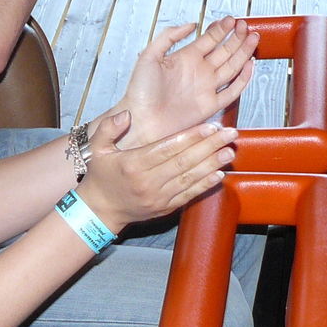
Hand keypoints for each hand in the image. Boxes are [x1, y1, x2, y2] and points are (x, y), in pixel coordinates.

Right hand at [76, 112, 236, 231]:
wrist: (99, 210)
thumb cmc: (101, 176)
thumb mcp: (97, 149)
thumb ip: (108, 128)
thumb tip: (126, 115)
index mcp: (133, 164)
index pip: (167, 148)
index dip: (191, 137)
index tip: (210, 126)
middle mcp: (148, 181)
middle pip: (184, 162)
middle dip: (210, 146)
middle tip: (230, 134)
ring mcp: (158, 197)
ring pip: (190, 178)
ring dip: (212, 165)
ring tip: (229, 152)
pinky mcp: (164, 208)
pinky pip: (188, 195)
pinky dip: (205, 185)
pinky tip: (219, 174)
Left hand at [118, 17, 257, 144]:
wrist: (140, 121)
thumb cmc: (140, 93)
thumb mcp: (149, 56)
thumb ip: (168, 37)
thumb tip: (190, 25)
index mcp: (185, 59)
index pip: (209, 39)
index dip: (221, 29)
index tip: (231, 20)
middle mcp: (198, 72)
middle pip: (224, 51)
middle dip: (236, 37)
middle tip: (245, 26)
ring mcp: (206, 88)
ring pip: (232, 66)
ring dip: (243, 52)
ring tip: (252, 37)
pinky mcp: (211, 105)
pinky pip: (233, 91)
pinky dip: (243, 79)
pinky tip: (249, 65)